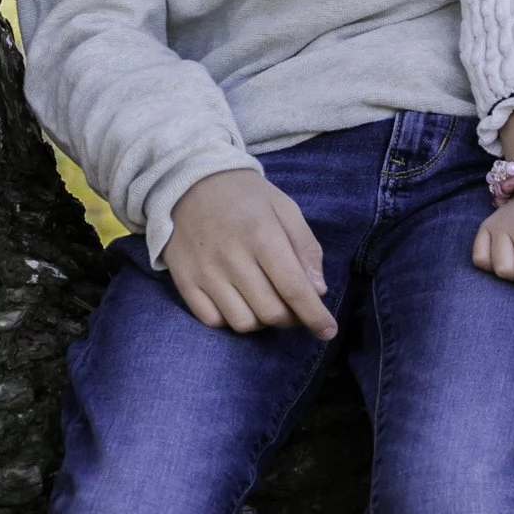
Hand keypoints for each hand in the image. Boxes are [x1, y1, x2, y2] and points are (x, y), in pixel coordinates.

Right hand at [162, 167, 336, 337]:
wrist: (188, 182)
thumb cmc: (245, 197)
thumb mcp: (285, 209)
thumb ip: (306, 248)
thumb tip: (318, 291)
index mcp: (262, 235)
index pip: (294, 288)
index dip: (315, 316)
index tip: (328, 331)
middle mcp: (232, 257)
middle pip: (271, 312)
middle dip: (291, 319)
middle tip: (294, 307)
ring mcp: (205, 272)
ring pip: (243, 323)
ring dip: (262, 321)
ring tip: (265, 302)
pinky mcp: (185, 282)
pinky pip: (213, 321)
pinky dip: (231, 320)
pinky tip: (238, 302)